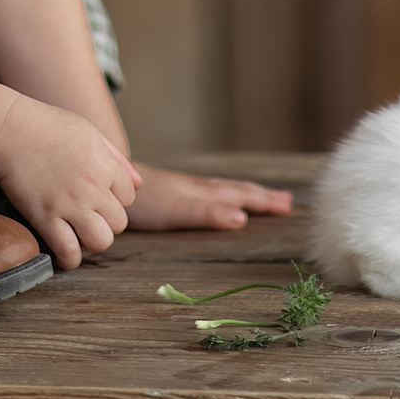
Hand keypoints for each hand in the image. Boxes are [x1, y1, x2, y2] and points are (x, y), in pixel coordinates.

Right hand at [0, 94, 138, 268]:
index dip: (117, 197)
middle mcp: (92, 188)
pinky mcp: (45, 218)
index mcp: (105, 165)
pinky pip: (68, 252)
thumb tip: (139, 183)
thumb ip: (116, 159)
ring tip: (81, 234)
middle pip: (119, 223)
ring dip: (93, 241)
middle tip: (89, 215)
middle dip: (107, 221)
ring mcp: (69, 205)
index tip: (100, 195)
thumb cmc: (47, 126)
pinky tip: (65, 251)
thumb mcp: (89, 132)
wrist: (9, 130)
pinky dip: (70, 258)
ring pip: (101, 242)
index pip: (130, 196)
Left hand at [126, 165, 292, 231]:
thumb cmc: (145, 201)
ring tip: (261, 196)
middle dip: (261, 196)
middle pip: (236, 190)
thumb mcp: (178, 210)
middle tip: (287, 201)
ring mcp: (185, 187)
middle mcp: (198, 187)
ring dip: (245, 193)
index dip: (264, 202)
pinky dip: (223, 193)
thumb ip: (209, 213)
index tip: (289, 206)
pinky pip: (208, 191)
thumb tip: (243, 218)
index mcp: (205, 193)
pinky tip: (216, 196)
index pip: (241, 196)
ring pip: (223, 188)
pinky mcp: (172, 190)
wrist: (110, 181)